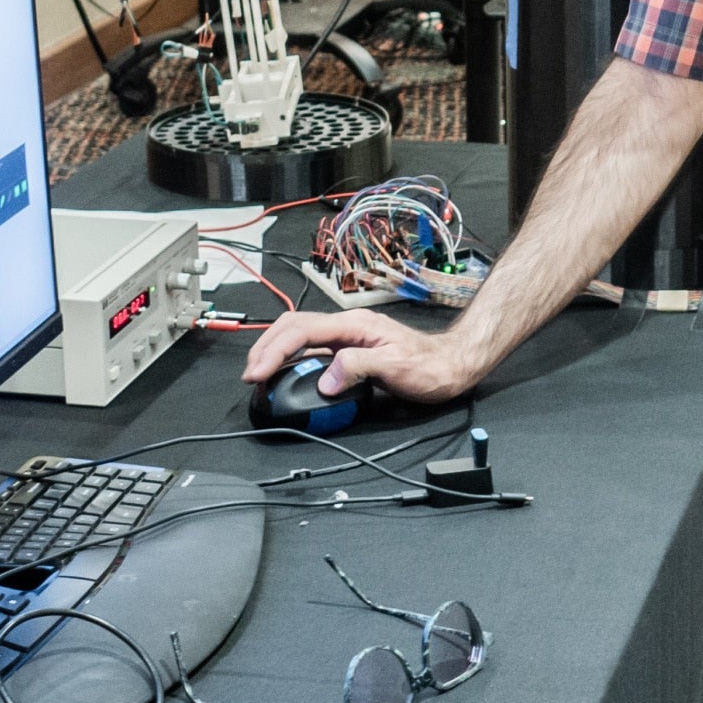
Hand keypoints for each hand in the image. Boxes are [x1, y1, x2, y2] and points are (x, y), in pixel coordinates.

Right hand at [243, 307, 486, 404]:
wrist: (452, 365)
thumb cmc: (430, 366)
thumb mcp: (395, 367)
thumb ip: (358, 368)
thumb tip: (325, 378)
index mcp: (354, 324)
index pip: (302, 330)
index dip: (274, 350)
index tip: (258, 371)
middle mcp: (348, 326)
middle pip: (293, 326)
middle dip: (265, 346)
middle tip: (251, 373)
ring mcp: (348, 336)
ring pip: (299, 335)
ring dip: (275, 351)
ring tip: (260, 372)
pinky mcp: (349, 349)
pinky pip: (312, 348)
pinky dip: (291, 358)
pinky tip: (286, 372)